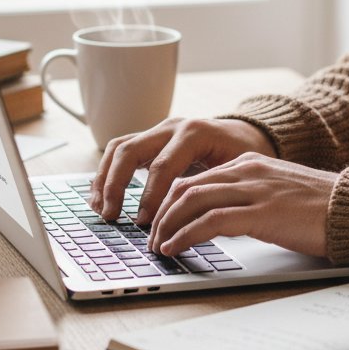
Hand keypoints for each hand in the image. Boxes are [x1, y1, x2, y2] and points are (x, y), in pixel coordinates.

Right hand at [88, 116, 275, 224]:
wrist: (247, 134)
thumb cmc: (245, 153)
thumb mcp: (237, 170)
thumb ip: (214, 189)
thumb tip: (194, 222)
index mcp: (194, 132)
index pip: (163, 165)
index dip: (150, 196)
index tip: (143, 222)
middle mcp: (172, 127)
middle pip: (131, 150)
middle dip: (116, 184)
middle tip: (112, 215)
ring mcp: (159, 131)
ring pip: (119, 147)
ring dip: (105, 178)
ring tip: (101, 208)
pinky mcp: (151, 140)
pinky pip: (121, 151)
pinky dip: (107, 173)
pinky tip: (101, 197)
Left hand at [150, 153, 337, 257]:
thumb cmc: (321, 207)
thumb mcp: (279, 192)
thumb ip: (251, 197)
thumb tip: (221, 219)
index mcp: (251, 163)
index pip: (196, 177)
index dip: (171, 201)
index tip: (160, 222)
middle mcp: (247, 171)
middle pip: (186, 186)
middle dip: (161, 213)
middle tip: (151, 237)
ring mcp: (254, 190)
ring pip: (192, 200)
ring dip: (167, 225)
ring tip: (158, 246)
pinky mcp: (261, 213)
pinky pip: (210, 221)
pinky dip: (186, 235)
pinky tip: (176, 247)